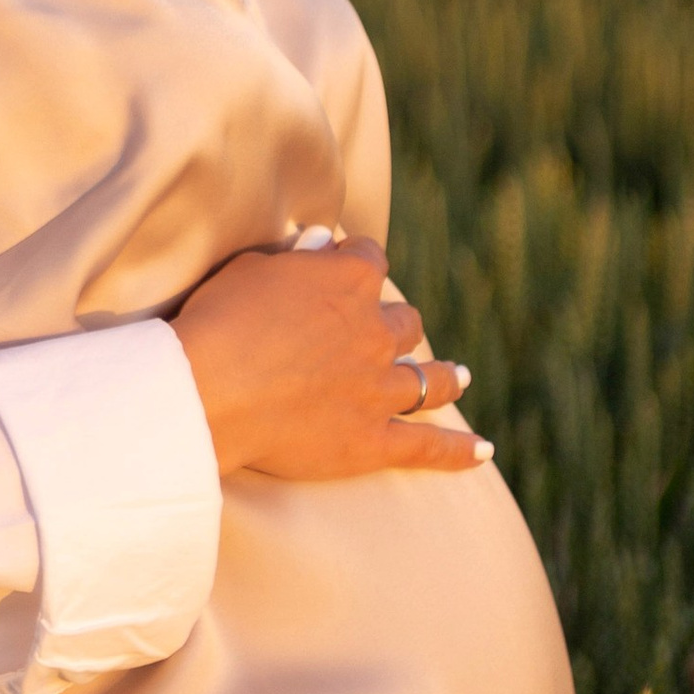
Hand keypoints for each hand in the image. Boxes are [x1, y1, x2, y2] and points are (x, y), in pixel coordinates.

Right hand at [171, 232, 490, 482]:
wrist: (211, 390)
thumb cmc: (219, 322)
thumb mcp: (251, 269)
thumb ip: (294, 258)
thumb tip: (322, 243)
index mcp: (348, 282)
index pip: (369, 259)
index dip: (357, 262)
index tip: (347, 265)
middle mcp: (375, 332)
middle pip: (405, 322)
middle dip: (397, 325)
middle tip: (391, 334)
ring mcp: (379, 388)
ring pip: (428, 379)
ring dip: (444, 376)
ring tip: (458, 377)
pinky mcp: (372, 440)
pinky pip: (426, 447)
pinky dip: (457, 450)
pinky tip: (482, 451)